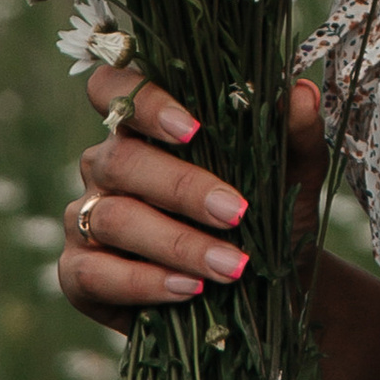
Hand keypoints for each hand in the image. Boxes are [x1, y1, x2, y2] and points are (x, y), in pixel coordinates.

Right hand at [56, 59, 327, 330]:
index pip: (116, 88)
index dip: (144, 101)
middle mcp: (105, 165)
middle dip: (182, 188)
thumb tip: (301, 92)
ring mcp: (84, 218)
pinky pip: (94, 273)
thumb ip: (294, 135)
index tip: (194, 127)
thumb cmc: (264, 217)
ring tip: (230, 266)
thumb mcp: (289, 177)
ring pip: (113, 218)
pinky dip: (144, 283)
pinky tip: (189, 289)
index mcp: (143, 127)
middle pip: (121, 160)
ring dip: (176, 244)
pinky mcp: (78, 273)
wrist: (261, 291)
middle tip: (236, 212)